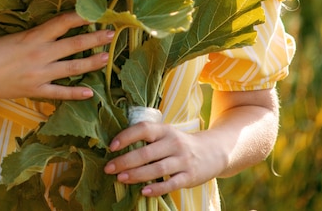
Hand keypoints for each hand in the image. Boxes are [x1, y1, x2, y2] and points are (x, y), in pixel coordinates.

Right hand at [0, 12, 113, 105]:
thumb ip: (33, 34)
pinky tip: (90, 93)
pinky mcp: (35, 91)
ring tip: (107, 57)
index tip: (96, 11)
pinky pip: (60, 93)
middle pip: (74, 44)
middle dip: (95, 38)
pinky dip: (75, 93)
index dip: (81, 15)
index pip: (62, 22)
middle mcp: (39, 54)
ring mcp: (39, 75)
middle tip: (113, 33)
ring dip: (92, 62)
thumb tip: (54, 27)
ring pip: (72, 68)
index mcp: (32, 37)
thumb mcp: (11, 36)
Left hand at [104, 122, 224, 196]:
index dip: (126, 136)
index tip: (111, 146)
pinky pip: (171, 184)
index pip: (144, 129)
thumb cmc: (180, 144)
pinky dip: (157, 189)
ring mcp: (182, 160)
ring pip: (157, 169)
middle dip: (125, 160)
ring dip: (137, 175)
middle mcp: (173, 143)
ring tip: (120, 179)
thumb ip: (148, 138)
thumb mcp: (166, 134)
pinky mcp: (189, 176)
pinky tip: (143, 191)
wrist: (212, 151)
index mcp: (165, 130)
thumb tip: (118, 147)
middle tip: (109, 168)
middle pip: (146, 152)